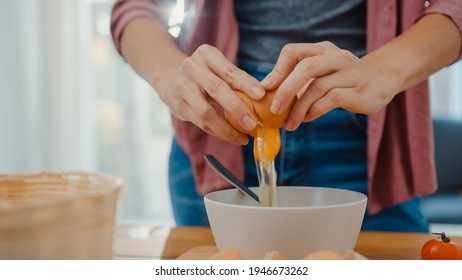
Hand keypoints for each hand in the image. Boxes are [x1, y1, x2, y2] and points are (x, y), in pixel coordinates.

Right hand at [155, 44, 264, 144]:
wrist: (170, 78)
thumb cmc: (205, 74)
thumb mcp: (218, 69)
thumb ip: (236, 80)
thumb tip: (264, 98)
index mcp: (207, 55)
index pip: (229, 70)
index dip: (245, 83)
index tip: (261, 95)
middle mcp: (192, 68)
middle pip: (216, 89)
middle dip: (237, 108)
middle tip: (253, 123)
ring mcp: (182, 87)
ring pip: (205, 112)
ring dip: (226, 128)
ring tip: (242, 137)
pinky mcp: (178, 106)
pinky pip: (200, 123)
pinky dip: (217, 132)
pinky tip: (231, 137)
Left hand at [261, 42, 399, 130]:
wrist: (382, 81)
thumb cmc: (343, 79)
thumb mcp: (322, 72)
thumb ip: (299, 78)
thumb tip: (269, 93)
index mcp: (322, 49)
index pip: (293, 51)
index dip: (277, 70)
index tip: (266, 89)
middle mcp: (336, 56)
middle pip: (305, 67)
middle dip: (285, 90)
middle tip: (274, 109)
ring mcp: (350, 72)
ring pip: (317, 87)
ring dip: (299, 108)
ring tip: (290, 123)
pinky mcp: (359, 91)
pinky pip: (331, 99)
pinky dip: (315, 111)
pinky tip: (307, 119)